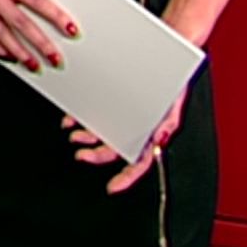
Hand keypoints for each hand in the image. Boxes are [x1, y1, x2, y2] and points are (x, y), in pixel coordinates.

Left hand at [63, 86, 185, 193]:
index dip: (126, 178)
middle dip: (95, 156)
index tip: (113, 187)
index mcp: (149, 137)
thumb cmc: (172, 84)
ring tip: (75, 135)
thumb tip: (159, 141)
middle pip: (112, 150)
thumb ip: (167, 124)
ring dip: (85, 137)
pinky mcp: (107, 103)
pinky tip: (72, 118)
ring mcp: (118, 118)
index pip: (138, 163)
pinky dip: (79, 118)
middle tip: (82, 155)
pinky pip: (90, 114)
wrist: (164, 60)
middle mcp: (131, 131)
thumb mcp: (174, 103)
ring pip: (99, 135)